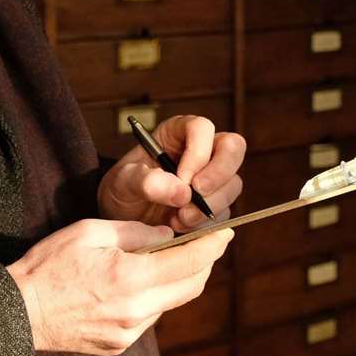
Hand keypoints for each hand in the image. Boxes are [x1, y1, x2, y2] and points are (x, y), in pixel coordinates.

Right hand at [7, 218, 232, 354]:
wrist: (17, 312)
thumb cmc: (49, 265)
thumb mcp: (91, 232)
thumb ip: (136, 232)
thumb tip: (168, 236)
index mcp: (130, 278)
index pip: (189, 262)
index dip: (213, 245)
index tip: (226, 232)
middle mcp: (136, 311)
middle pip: (191, 287)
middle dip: (204, 263)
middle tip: (208, 242)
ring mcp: (128, 333)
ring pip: (171, 303)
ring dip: (178, 280)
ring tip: (169, 258)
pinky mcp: (119, 345)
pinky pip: (150, 316)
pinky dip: (155, 296)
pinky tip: (139, 281)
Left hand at [98, 115, 244, 230]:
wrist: (123, 218)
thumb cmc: (122, 189)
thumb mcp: (123, 182)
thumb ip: (146, 181)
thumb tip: (182, 190)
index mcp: (178, 133)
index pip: (202, 128)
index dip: (198, 152)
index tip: (183, 179)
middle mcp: (202, 150)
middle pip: (233, 148)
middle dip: (218, 176)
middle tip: (194, 197)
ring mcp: (213, 177)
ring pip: (233, 183)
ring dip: (209, 205)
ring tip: (179, 218)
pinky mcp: (215, 203)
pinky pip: (226, 211)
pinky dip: (206, 223)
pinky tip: (181, 226)